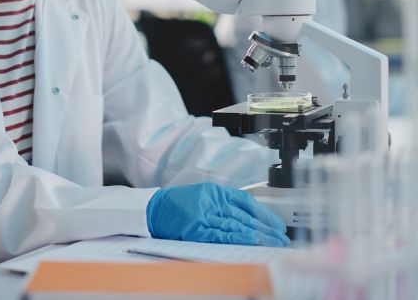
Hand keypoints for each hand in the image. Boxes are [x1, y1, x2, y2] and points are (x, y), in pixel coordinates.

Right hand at [146, 182, 288, 246]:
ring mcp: (203, 215)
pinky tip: (252, 241)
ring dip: (257, 234)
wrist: (151, 209)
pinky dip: (238, 238)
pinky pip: (222, 234)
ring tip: (273, 241)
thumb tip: (249, 219)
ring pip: (237, 224)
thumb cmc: (176, 205)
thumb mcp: (202, 197)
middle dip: (265, 227)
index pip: (246, 202)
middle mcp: (211, 201)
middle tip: (281, 236)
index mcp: (215, 191)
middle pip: (245, 215)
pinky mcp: (196, 229)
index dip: (264, 214)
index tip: (278, 224)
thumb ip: (223, 205)